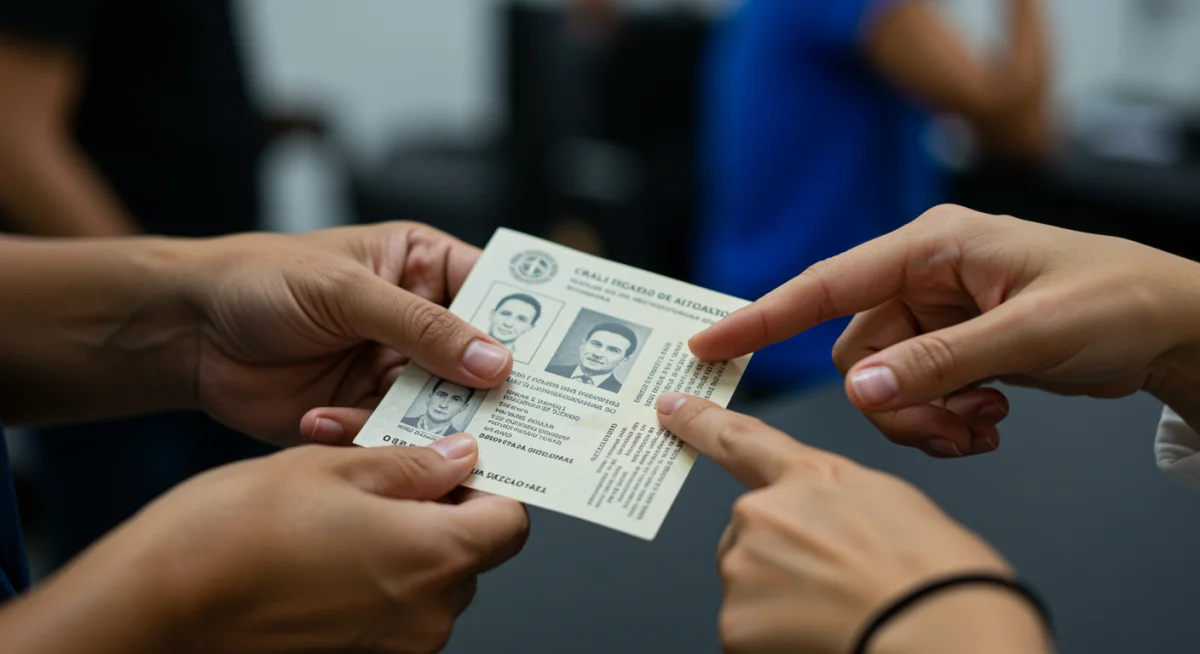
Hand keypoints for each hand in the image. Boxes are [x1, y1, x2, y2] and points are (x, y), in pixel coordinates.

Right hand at [0, 435, 528, 653]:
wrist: (158, 605)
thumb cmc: (235, 533)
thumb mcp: (336, 467)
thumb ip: (414, 465)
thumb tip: (460, 458)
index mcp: (435, 558)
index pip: (511, 523)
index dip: (491, 489)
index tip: (462, 466)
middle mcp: (426, 617)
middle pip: (469, 556)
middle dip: (441, 516)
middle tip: (389, 480)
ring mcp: (393, 649)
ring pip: (429, 587)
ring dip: (404, 550)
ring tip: (343, 516)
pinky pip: (391, 617)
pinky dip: (375, 585)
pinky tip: (325, 556)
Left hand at [179, 222, 512, 445]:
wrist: (185, 332)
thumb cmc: (260, 280)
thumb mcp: (346, 290)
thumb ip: (422, 327)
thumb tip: (496, 362)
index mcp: (424, 270)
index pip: (498, 294)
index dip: (531, 325)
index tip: (562, 361)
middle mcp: (419, 325)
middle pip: (481, 362)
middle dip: (489, 390)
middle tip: (508, 417)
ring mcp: (394, 373)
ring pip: (444, 408)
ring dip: (429, 424)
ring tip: (410, 431)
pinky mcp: (365, 417)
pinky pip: (393, 437)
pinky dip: (367, 437)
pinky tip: (321, 419)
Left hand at [655, 393, 1050, 653]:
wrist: (942, 632)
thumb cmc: (938, 578)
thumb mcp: (893, 506)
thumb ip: (834, 500)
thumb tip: (819, 522)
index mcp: (810, 477)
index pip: (740, 439)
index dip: (700, 422)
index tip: (669, 409)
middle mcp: (764, 514)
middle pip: (750, 533)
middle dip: (780, 556)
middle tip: (834, 582)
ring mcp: (745, 566)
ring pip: (749, 584)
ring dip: (780, 601)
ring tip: (838, 611)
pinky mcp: (736, 621)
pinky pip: (747, 629)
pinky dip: (775, 639)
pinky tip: (820, 636)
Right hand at [691, 205, 1199, 455]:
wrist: (1169, 324)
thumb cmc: (1114, 299)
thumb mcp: (1029, 332)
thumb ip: (939, 361)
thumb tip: (863, 390)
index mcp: (932, 247)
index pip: (826, 283)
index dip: (762, 317)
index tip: (710, 345)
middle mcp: (924, 277)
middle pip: (856, 354)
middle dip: (896, 403)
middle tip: (952, 427)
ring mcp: (936, 314)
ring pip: (884, 384)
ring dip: (925, 417)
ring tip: (982, 424)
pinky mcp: (951, 347)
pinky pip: (913, 395)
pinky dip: (941, 420)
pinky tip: (988, 421)